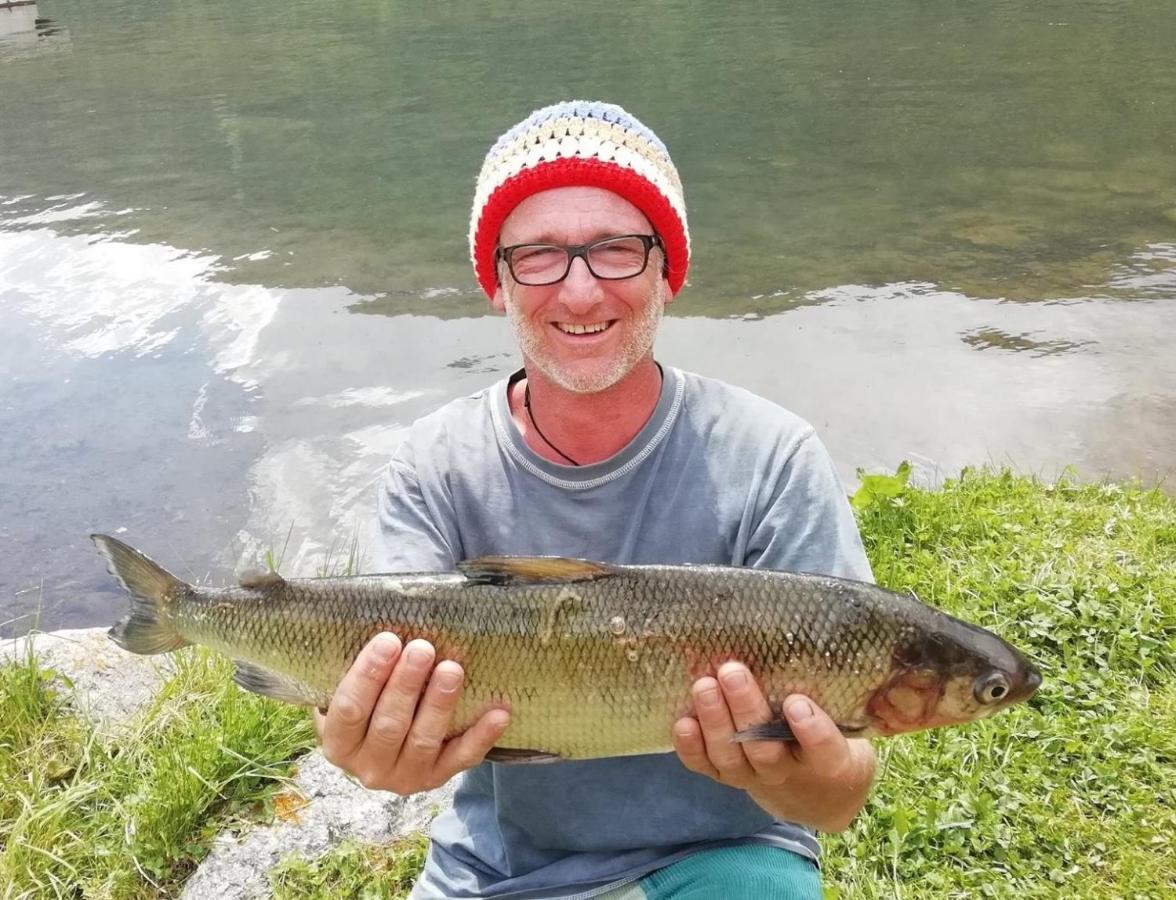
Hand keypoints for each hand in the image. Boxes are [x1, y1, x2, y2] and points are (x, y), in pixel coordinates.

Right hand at [315, 633, 509, 794]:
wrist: (382, 752)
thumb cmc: (368, 708)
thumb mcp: (352, 693)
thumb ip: (364, 671)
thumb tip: (388, 625)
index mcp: (338, 744)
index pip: (349, 709)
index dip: (367, 675)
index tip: (388, 640)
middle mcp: (368, 767)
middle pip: (388, 725)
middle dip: (406, 684)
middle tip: (423, 648)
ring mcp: (404, 777)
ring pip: (423, 740)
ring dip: (439, 703)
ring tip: (452, 669)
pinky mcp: (437, 779)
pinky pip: (462, 758)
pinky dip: (481, 736)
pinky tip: (499, 713)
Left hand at [672, 661, 875, 831]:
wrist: (813, 790)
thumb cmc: (827, 738)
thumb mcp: (843, 720)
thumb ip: (829, 692)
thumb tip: (808, 640)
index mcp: (826, 760)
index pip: (823, 749)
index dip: (811, 729)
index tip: (796, 701)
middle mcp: (786, 771)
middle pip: (765, 749)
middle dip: (745, 709)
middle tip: (732, 672)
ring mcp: (752, 776)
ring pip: (730, 757)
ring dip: (714, 721)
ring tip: (704, 685)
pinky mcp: (725, 775)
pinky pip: (705, 766)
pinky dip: (691, 746)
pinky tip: (683, 721)